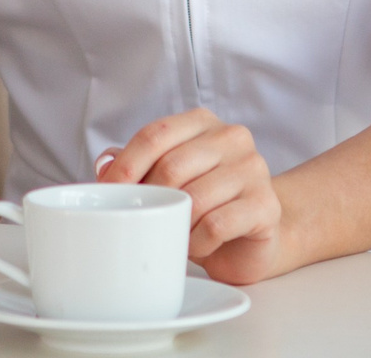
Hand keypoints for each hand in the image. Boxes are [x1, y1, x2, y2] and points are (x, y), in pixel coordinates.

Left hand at [97, 108, 293, 284]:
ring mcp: (253, 169)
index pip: (156, 133)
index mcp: (203, 123)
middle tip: (141, 220)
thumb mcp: (168, 181)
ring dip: (174, 224)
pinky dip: (197, 241)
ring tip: (170, 235)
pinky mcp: (265, 205)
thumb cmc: (205, 206)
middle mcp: (232, 138)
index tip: (105, 191)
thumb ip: (138, 166)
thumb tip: (105, 164)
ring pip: (195, 197)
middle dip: (149, 199)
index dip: (126, 164)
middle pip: (173, 166)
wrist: (251, 238)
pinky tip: (195, 246)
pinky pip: (216, 225)